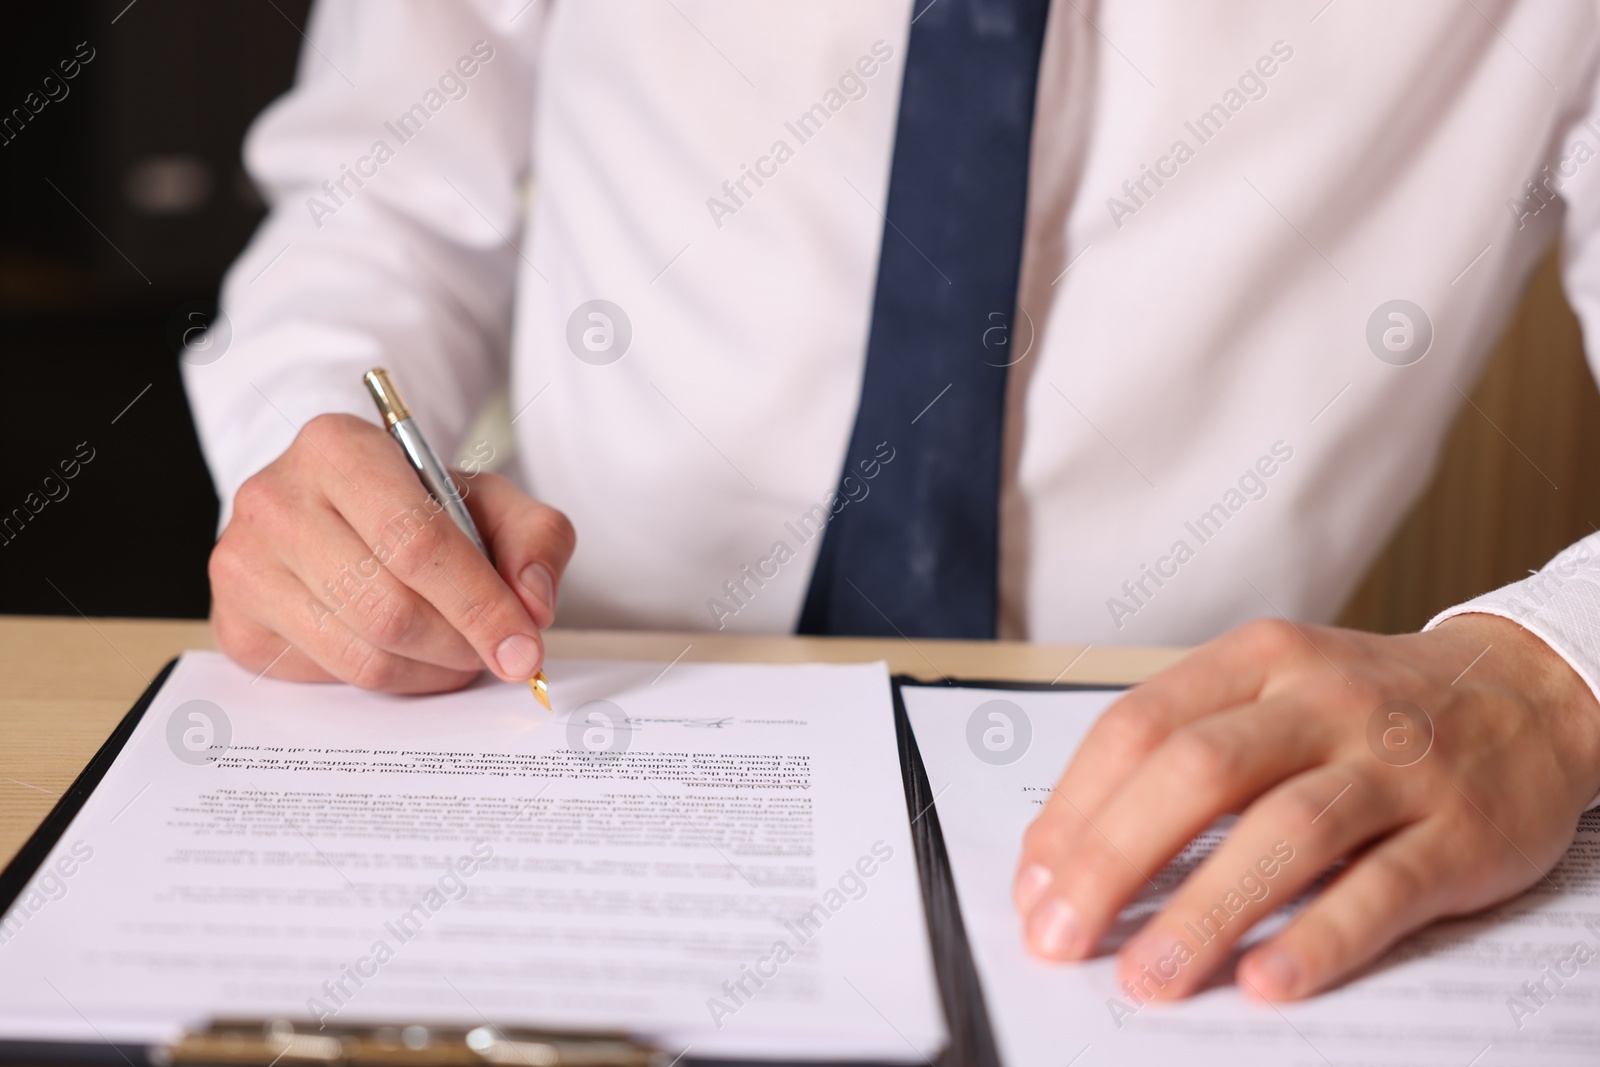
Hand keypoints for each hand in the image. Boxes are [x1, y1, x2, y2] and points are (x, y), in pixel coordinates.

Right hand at [209, 413, 575, 692]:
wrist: (334, 505)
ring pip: (363, 656)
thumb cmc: (414, 500)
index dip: (480, 605)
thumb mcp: (488, 497)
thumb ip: (536, 538)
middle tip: (496, 651)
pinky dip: (392, 680)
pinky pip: (333, 678)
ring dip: (431, 670)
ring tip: (458, 650)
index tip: (525, 646)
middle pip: (389, 609)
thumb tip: (533, 604)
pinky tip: (407, 652)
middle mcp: (275, 500)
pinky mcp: (235, 624)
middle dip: (460, 644)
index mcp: (336, 447)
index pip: (417, 541)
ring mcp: (243, 565)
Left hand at [1012, 614, 1599, 1000]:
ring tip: (1149, 978)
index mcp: (1258, 659)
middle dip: (1113, 860)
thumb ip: (1183, 748)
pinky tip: (1265, 982)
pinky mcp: (1461, 831)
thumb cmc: (1368, 707)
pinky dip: (1320, 937)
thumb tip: (1070, 851)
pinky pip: (1383, 887)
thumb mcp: (1273, 690)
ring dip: (1205, 910)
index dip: (1075, 808)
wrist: (1528, 691)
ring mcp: (1394, 764)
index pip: (1139, 725)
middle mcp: (1321, 700)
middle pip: (1197, 772)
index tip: (1034, 882)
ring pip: (1286, 831)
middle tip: (1061, 938)